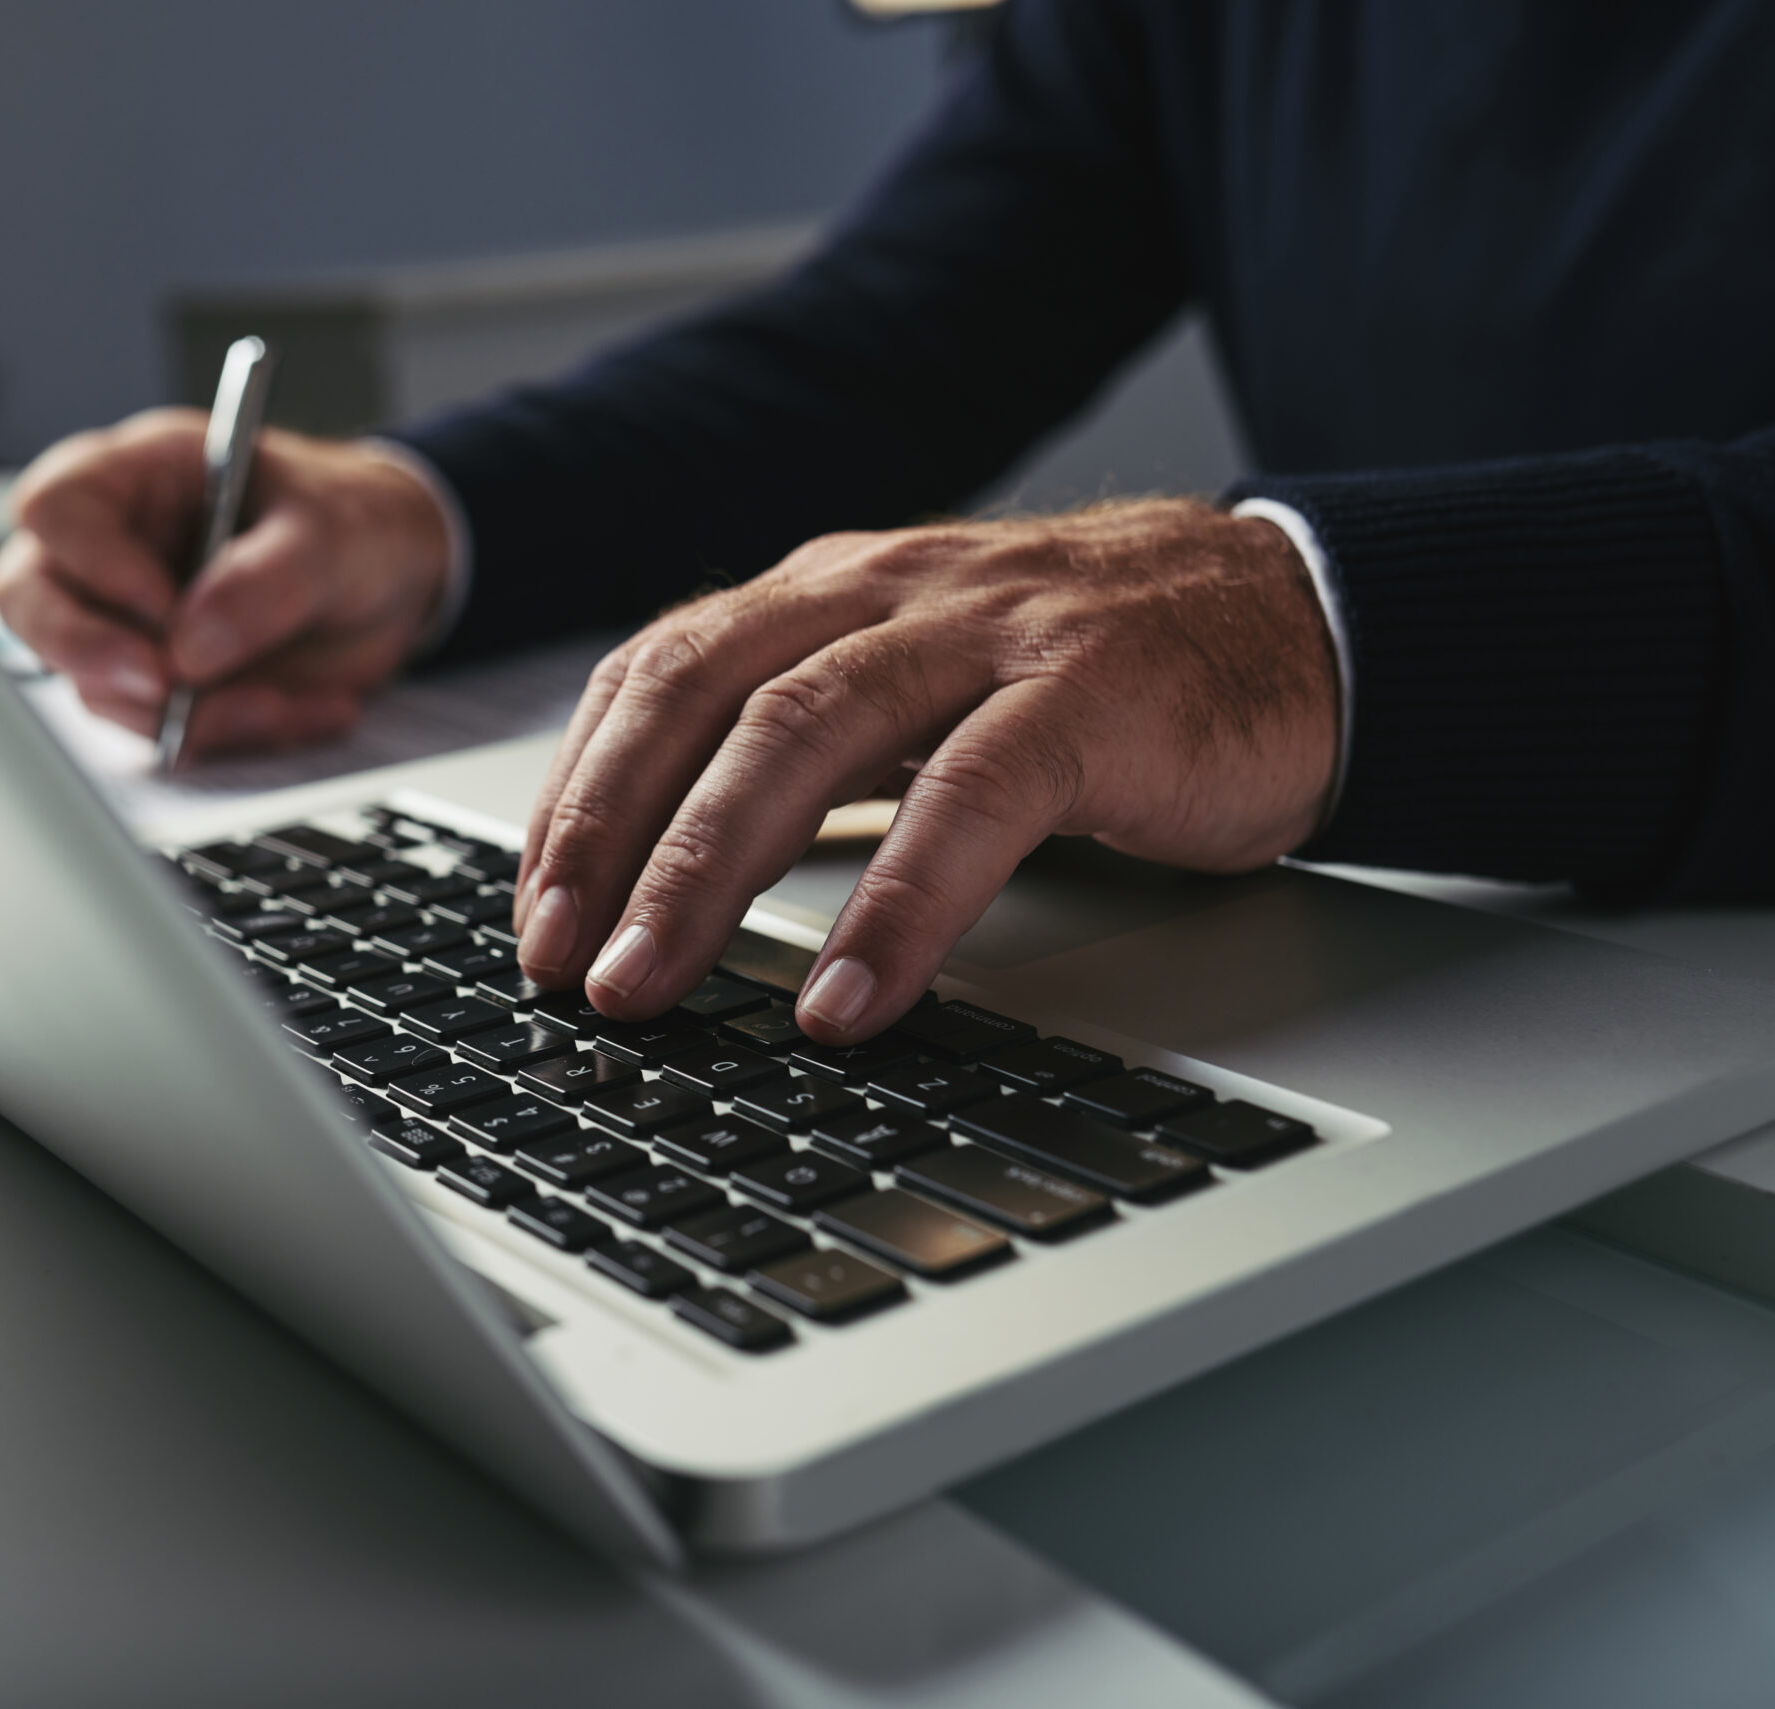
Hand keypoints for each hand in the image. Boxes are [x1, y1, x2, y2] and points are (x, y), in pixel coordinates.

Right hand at [0, 409, 453, 758]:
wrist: (396, 576)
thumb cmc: (352, 520)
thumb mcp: (332, 533)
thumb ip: (267, 580)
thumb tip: (192, 647)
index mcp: (141, 474)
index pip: (58, 507)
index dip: (92, 561)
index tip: (160, 605)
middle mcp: (115, 548)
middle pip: (32, 601)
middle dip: (92, 653)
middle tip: (168, 686)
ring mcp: (130, 624)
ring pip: (97, 684)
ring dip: (189, 712)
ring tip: (285, 698)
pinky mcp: (162, 688)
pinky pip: (164, 731)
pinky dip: (231, 734)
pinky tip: (303, 707)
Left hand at [509, 499, 1339, 1041]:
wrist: (1299, 619)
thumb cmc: (1092, 677)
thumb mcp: (918, 689)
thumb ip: (807, 751)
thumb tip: (667, 877)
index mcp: (830, 592)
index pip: (659, 673)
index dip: (578, 791)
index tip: (531, 911)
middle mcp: (886, 592)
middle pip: (702, 697)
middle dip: (606, 835)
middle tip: (555, 963)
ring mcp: (988, 633)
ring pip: (804, 732)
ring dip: (704, 870)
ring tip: (649, 985)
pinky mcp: (1090, 696)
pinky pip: (969, 799)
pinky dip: (896, 905)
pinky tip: (847, 998)